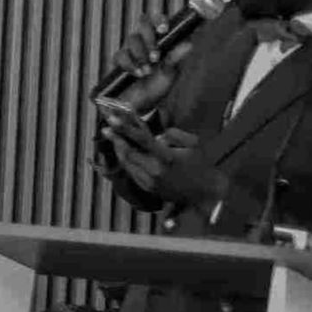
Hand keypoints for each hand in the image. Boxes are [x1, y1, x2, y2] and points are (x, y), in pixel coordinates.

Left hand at [100, 119, 225, 208]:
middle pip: (128, 152)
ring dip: (118, 148)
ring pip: (127, 162)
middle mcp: (154, 170)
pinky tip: (123, 151)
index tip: (112, 119)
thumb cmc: (200, 164)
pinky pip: (131, 171)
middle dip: (116, 138)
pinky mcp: (146, 188)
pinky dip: (126, 160)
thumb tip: (157, 135)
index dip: (125, 128)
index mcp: (166, 157)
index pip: (142, 139)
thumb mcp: (193, 144)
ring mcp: (149, 181)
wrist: (204, 192)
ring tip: (113, 136)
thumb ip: (174, 135)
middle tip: (107, 127)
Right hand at [105, 9, 183, 112]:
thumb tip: (189, 43)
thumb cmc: (158, 87)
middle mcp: (144, 41)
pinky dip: (130, 64)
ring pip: (131, 40)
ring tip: (147, 70)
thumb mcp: (170, 73)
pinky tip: (137, 73)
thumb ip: (176, 58)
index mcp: (159, 40)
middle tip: (155, 56)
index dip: (159, 20)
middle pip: (142, 25)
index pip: (157, 21)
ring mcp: (131, 50)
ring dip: (140, 54)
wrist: (143, 105)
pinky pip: (120, 55)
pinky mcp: (119, 61)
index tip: (164, 29)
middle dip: (149, 39)